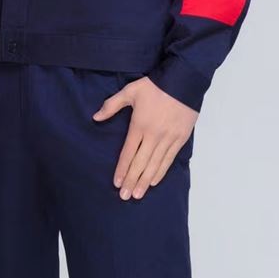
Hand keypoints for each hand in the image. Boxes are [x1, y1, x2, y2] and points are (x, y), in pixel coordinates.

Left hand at [92, 76, 197, 200]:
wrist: (183, 80)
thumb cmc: (155, 86)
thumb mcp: (130, 91)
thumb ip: (111, 105)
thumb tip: (95, 117)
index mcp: (139, 125)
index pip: (128, 153)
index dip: (122, 169)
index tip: (117, 183)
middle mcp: (154, 135)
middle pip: (140, 163)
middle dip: (132, 181)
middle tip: (125, 196)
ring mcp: (169, 138)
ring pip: (155, 165)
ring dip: (146, 181)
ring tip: (138, 194)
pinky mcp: (180, 139)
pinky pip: (169, 159)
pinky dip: (161, 172)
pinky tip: (154, 181)